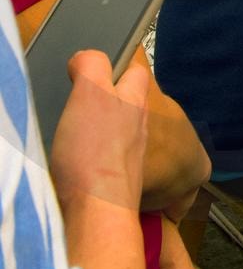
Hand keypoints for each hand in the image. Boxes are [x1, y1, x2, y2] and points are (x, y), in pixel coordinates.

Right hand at [50, 49, 147, 217]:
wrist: (97, 211)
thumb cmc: (95, 151)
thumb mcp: (90, 92)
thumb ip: (92, 66)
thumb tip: (86, 57)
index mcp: (136, 99)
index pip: (136, 70)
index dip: (118, 63)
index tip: (98, 66)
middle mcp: (139, 126)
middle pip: (127, 101)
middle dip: (109, 98)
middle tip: (81, 98)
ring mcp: (130, 155)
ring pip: (119, 131)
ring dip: (101, 128)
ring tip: (77, 130)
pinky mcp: (116, 180)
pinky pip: (106, 159)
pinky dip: (94, 155)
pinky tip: (78, 160)